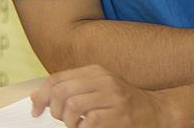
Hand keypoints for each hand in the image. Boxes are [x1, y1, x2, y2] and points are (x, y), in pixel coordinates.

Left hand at [30, 65, 159, 127]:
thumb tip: (36, 97)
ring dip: (68, 122)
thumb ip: (70, 89)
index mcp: (94, 71)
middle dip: (54, 111)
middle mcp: (103, 80)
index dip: (41, 96)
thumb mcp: (98, 89)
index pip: (56, 79)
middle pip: (60, 92)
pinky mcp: (117, 116)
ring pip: (71, 106)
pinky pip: (87, 123)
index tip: (36, 111)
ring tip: (77, 126)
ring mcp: (111, 97)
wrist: (157, 112)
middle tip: (62, 120)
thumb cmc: (123, 104)